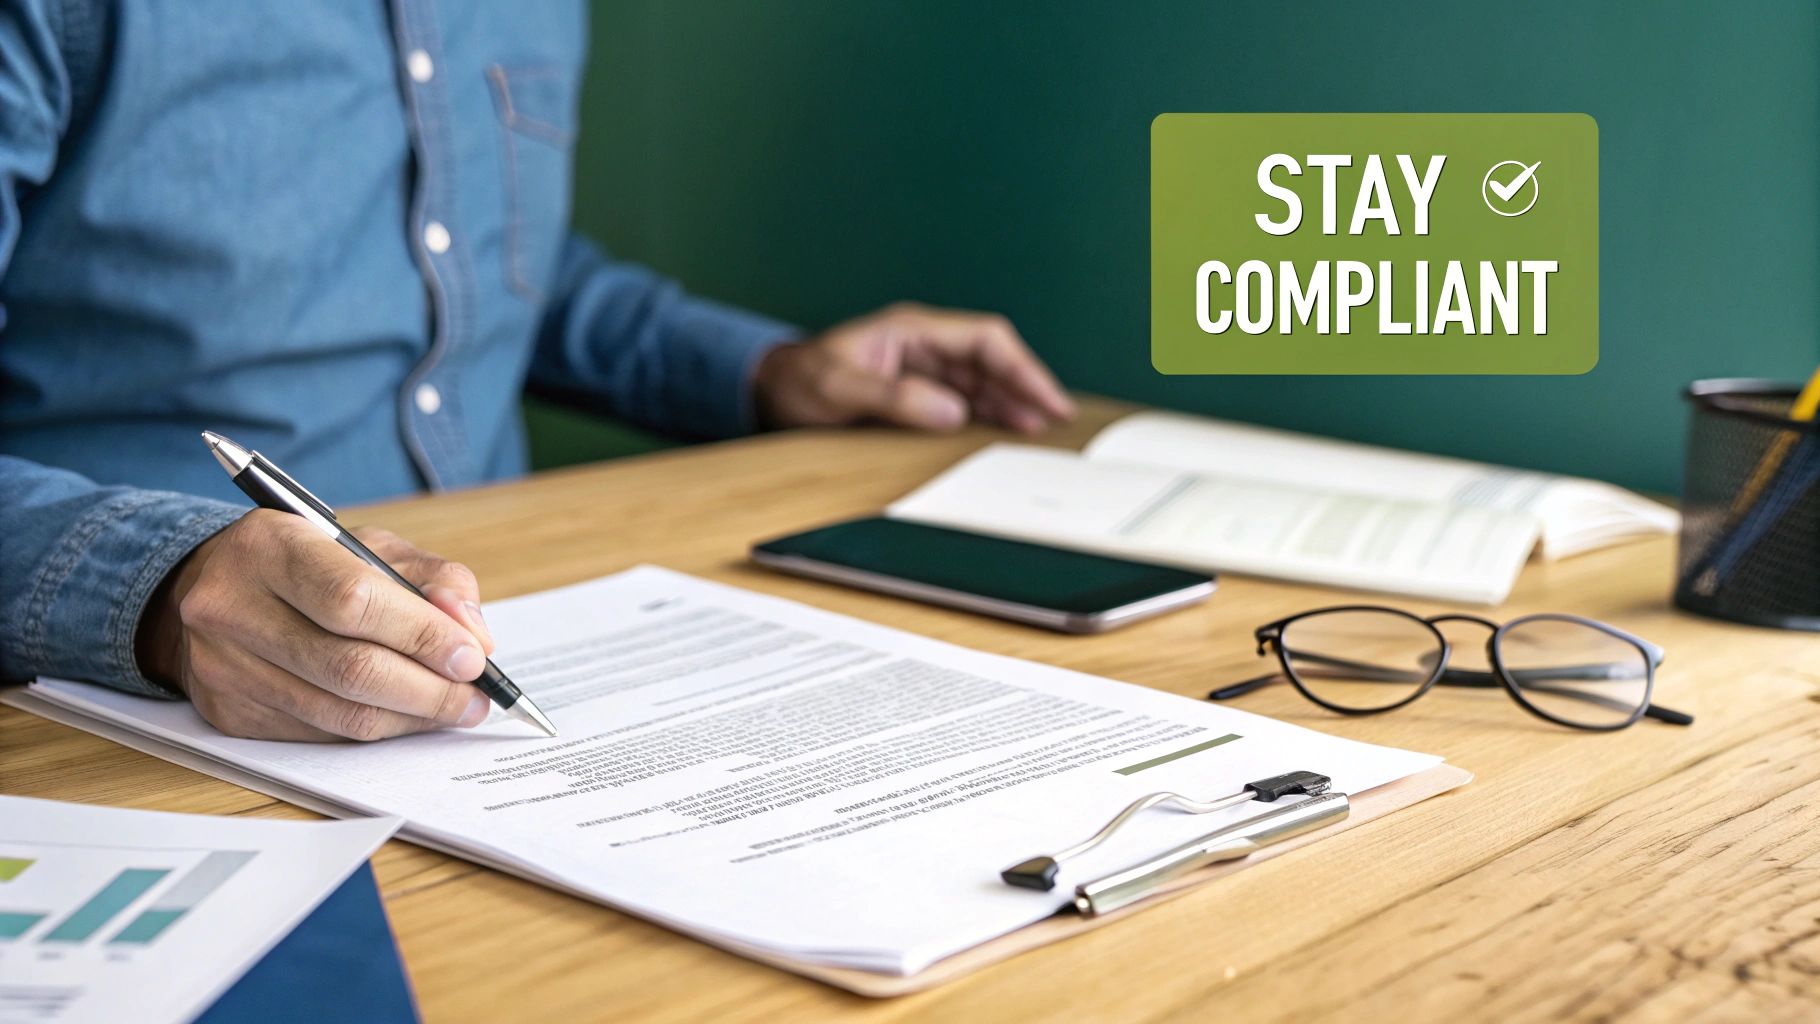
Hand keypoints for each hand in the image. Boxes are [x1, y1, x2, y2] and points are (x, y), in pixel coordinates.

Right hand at [135, 510, 498, 740]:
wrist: (213, 589)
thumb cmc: (309, 563)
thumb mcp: (372, 547)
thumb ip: (435, 582)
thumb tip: (475, 639)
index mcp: (272, 546)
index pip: (354, 600)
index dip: (422, 636)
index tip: (474, 659)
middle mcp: (233, 606)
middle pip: (349, 668)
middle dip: (429, 690)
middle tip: (476, 698)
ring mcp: (223, 665)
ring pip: (338, 713)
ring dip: (410, 719)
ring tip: (453, 710)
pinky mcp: (227, 712)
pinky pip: (320, 735)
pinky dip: (375, 730)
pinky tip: (405, 717)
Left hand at [754, 302, 1075, 433]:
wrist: (768, 390)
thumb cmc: (798, 381)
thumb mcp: (838, 390)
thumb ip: (894, 398)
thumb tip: (952, 412)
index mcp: (912, 329)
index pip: (985, 338)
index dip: (1021, 367)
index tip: (1045, 398)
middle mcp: (924, 344)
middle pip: (992, 359)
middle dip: (1026, 386)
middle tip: (1058, 420)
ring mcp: (922, 367)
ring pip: (983, 381)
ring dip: (1011, 404)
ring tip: (1040, 433)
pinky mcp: (917, 391)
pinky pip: (964, 399)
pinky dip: (988, 415)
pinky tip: (1004, 435)